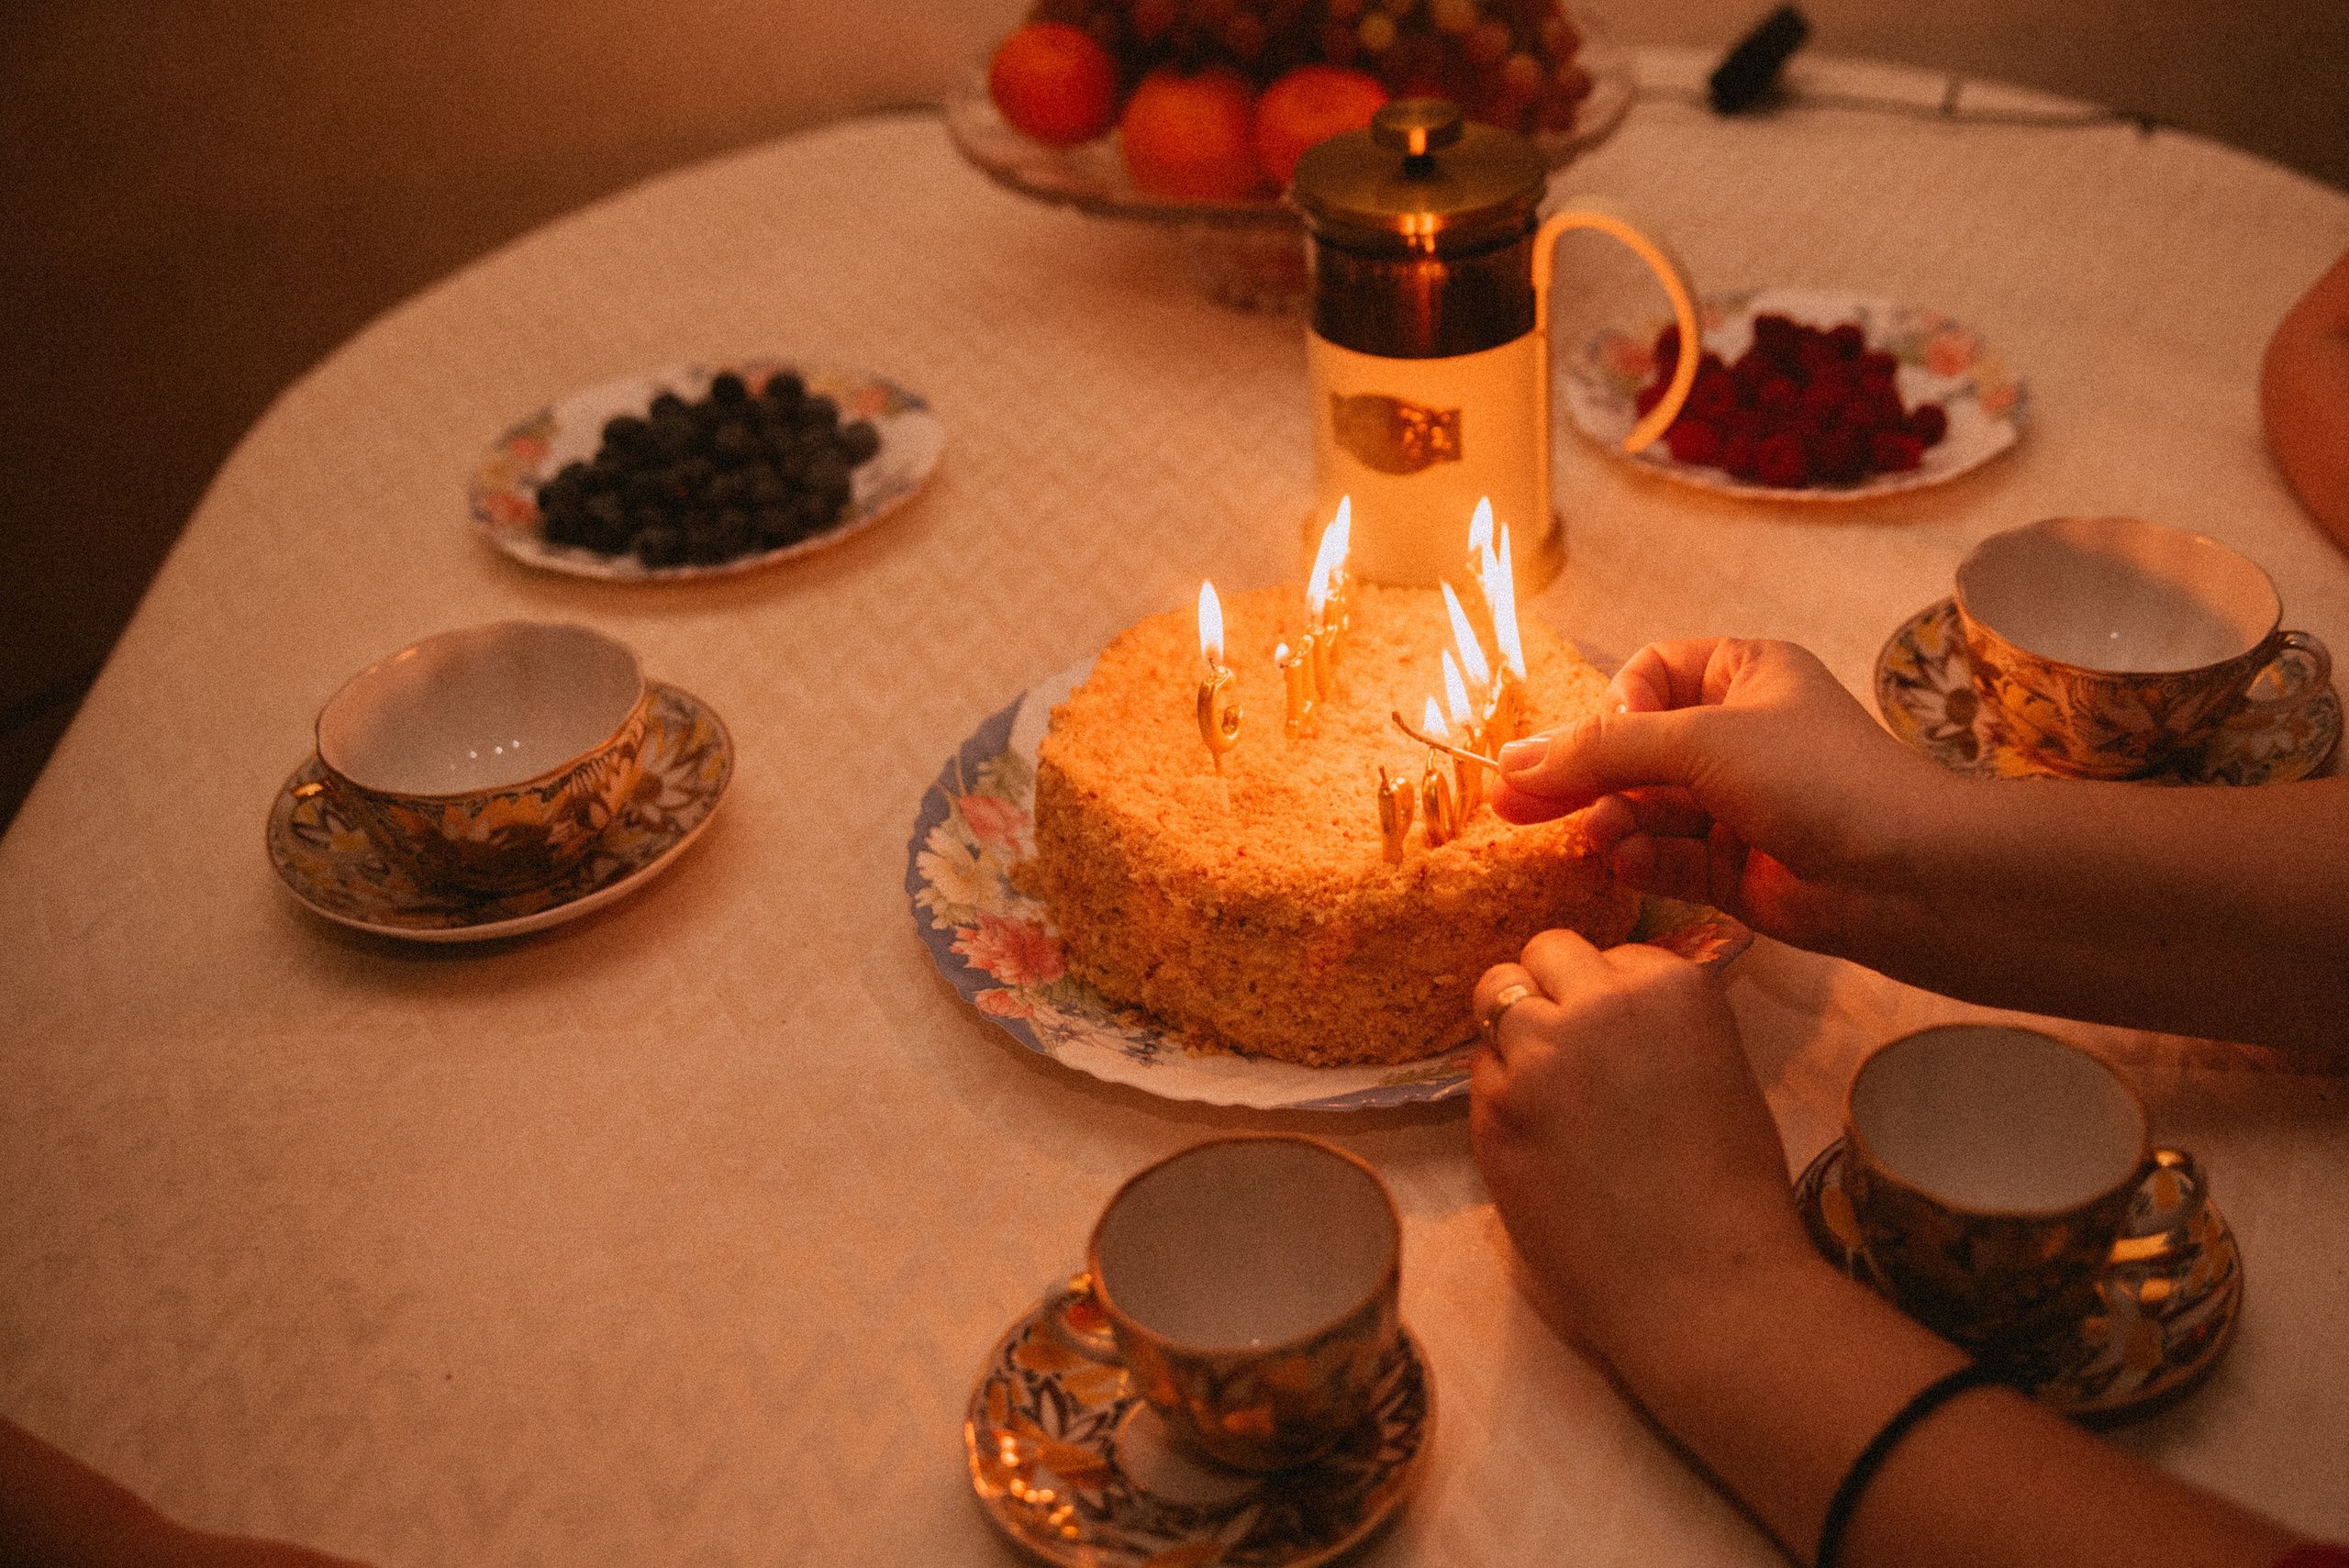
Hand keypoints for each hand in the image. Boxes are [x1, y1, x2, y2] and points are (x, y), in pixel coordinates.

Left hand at [1470, 931, 1813, 1374]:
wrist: (1702, 1288)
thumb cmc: (1733, 1190)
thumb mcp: (1718, 1068)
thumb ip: (1657, 1023)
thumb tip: (1607, 1003)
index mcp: (1670, 984)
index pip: (1612, 951)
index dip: (1612, 993)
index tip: (1624, 1036)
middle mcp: (1596, 1003)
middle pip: (1543, 954)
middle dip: (1552, 990)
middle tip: (1572, 1047)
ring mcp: (1535, 1055)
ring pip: (1496, 998)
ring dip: (1517, 1033)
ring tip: (1551, 1090)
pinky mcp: (1492, 1110)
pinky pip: (1482, 1072)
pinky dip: (1503, 1093)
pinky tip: (1542, 1140)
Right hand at [1493, 638, 1956, 959]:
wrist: (1912, 876)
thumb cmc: (1820, 779)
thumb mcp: (1702, 742)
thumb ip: (1603, 751)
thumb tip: (1511, 759)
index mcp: (1743, 677)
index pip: (1647, 677)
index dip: (1612, 710)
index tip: (1597, 742)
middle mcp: (1739, 736)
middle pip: (1633, 749)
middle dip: (1580, 777)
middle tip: (1509, 804)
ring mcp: (1738, 805)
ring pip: (1644, 808)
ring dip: (1613, 822)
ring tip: (1599, 838)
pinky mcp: (1736, 869)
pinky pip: (1666, 857)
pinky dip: (1641, 860)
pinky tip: (1624, 863)